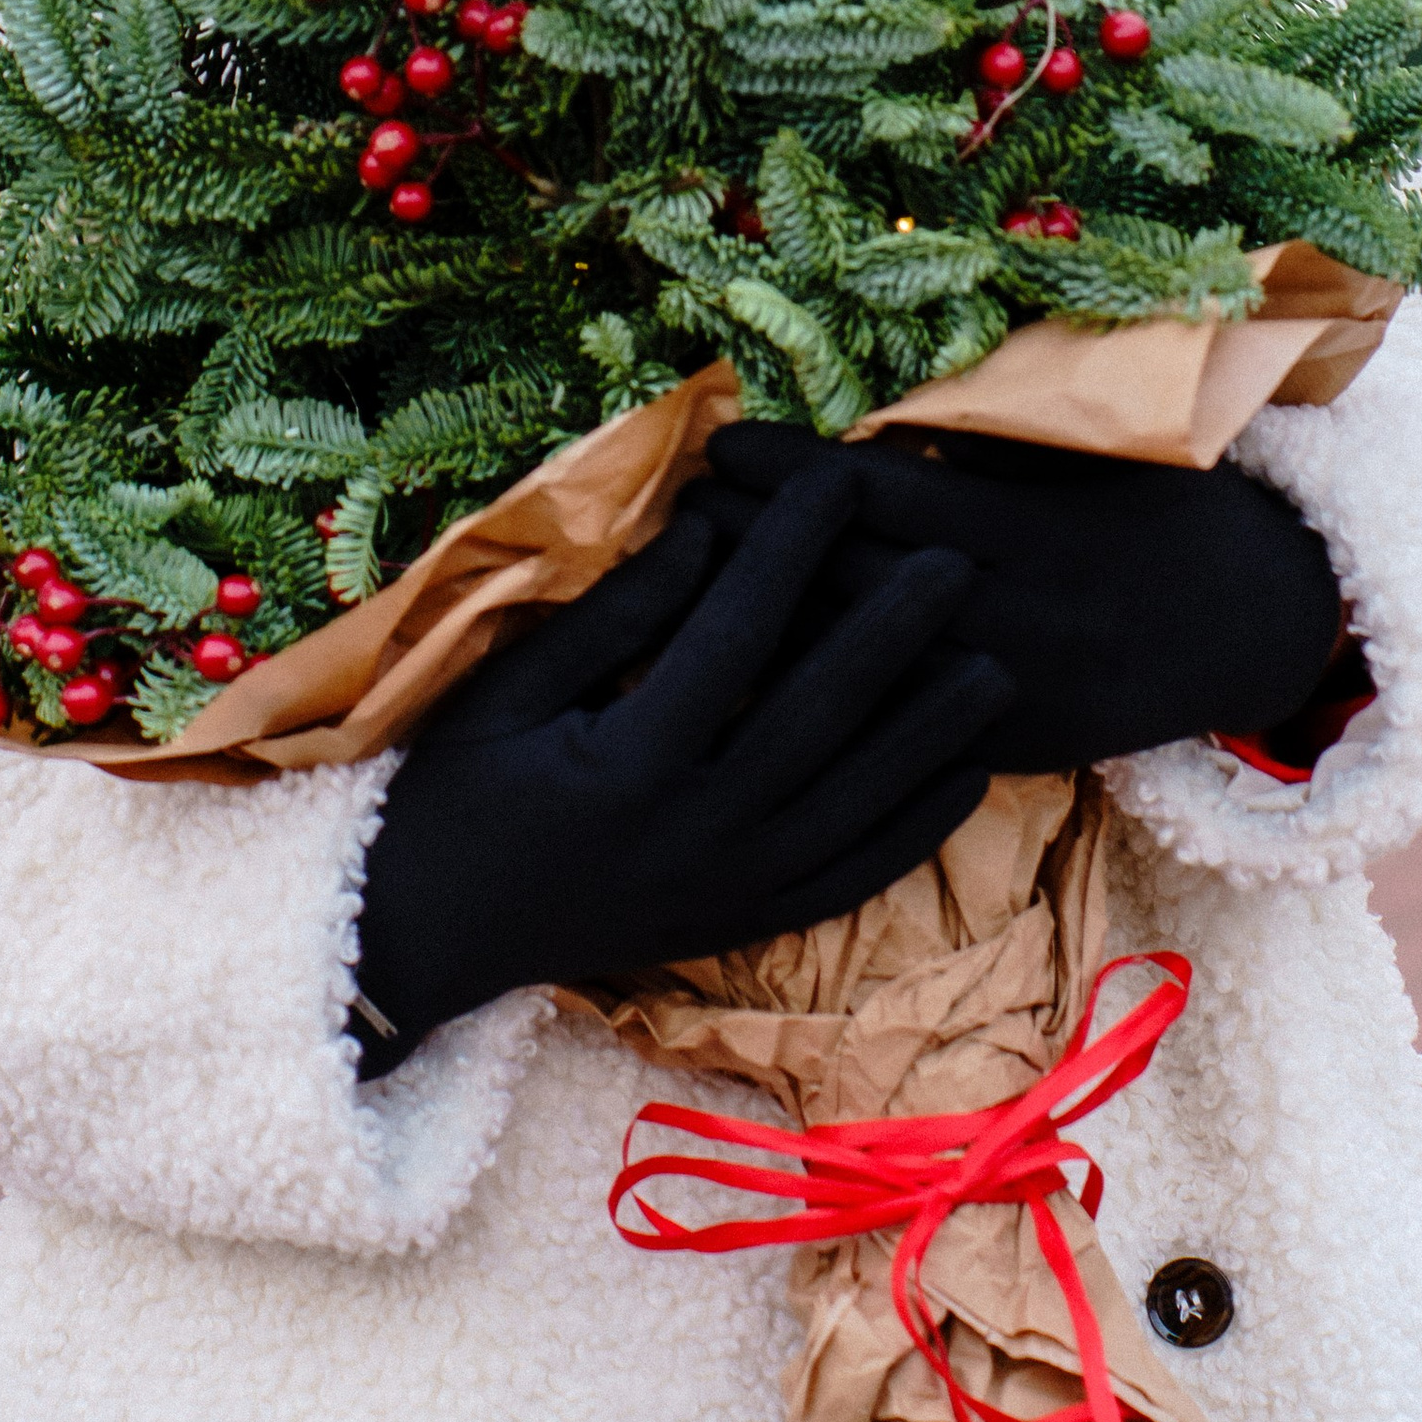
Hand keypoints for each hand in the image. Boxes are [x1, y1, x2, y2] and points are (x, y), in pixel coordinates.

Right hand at [351, 460, 1011, 1073]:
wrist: (426, 942)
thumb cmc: (455, 794)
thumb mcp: (508, 691)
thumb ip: (615, 618)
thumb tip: (708, 534)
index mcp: (630, 762)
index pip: (734, 635)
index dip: (791, 549)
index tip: (839, 479)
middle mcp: (695, 832)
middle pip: (820, 718)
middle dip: (892, 633)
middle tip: (957, 561)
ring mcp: (727, 891)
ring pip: (857, 806)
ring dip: (931, 735)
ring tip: (995, 665)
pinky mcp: (742, 928)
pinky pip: (850, 880)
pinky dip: (914, 832)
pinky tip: (966, 778)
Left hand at [695, 421, 1342, 775]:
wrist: (1254, 627)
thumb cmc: (1167, 507)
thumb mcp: (1101, 449)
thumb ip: (996, 434)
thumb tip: (883, 404)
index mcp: (1029, 535)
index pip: (879, 498)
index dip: (791, 471)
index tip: (722, 440)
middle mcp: (1011, 624)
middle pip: (848, 584)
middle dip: (755, 548)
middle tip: (677, 504)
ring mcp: (1006, 703)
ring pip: (859, 671)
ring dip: (768, 631)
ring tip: (689, 586)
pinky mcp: (1007, 757)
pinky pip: (897, 738)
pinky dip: (824, 710)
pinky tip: (748, 685)